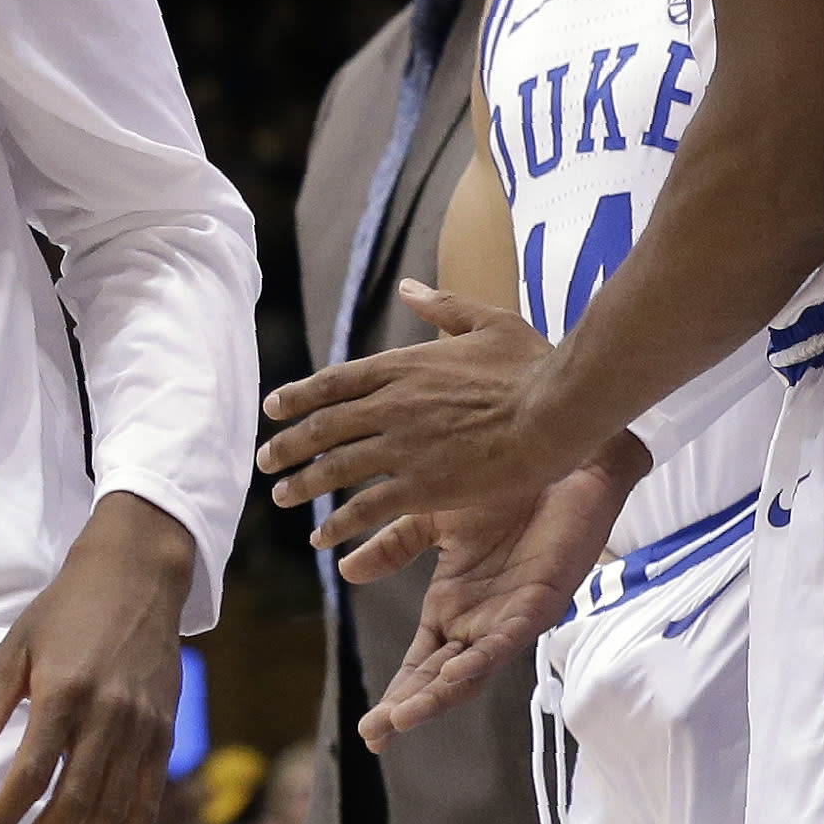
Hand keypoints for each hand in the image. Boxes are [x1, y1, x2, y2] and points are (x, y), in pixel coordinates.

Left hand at [0, 494, 196, 823]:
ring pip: (113, 814)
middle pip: (72, 808)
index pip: (29, 778)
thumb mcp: (13, 651)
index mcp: (65, 695)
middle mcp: (110, 718)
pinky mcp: (167, 735)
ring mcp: (145, 730)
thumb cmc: (64, 612)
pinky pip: (146, 802)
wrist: (138, 576)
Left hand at [263, 284, 581, 551]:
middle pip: (322, 427)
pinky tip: (321, 535)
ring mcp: (402, 446)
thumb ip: (443, 307)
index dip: (298, 397)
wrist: (558, 408)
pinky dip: (337, 522)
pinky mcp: (421, 484)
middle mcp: (391, 404)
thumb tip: (409, 288)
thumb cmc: (534, 365)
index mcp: (403, 366)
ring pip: (334, 468)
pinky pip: (365, 506)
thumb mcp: (488, 321)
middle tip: (266, 460)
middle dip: (288, 445)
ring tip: (281, 497)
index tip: (273, 409)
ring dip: (302, 484)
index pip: (333, 382)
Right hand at [352, 463, 620, 740]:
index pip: (418, 663)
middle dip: (407, 708)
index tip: (366, 727)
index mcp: (453, 606)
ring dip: (438, 696)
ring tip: (403, 718)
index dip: (394, 693)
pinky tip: (452, 674)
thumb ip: (393, 548)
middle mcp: (480, 621)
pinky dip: (479, 660)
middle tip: (374, 736)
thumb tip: (346, 570)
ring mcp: (510, 617)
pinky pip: (505, 640)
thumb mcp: (431, 519)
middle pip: (438, 679)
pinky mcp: (540, 604)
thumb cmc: (502, 486)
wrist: (555, 455)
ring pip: (470, 671)